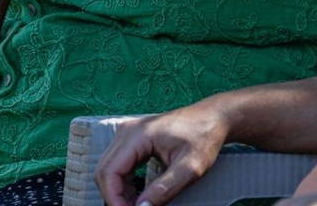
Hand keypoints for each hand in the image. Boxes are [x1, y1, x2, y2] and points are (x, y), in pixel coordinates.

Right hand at [96, 105, 230, 205]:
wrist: (212, 118)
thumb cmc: (203, 138)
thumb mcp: (190, 168)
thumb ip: (166, 189)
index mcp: (137, 135)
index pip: (110, 171)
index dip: (114, 197)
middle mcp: (126, 132)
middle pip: (104, 171)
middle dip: (114, 196)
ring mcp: (127, 134)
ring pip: (108, 169)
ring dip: (118, 191)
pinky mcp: (131, 139)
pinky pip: (118, 164)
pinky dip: (123, 183)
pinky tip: (136, 196)